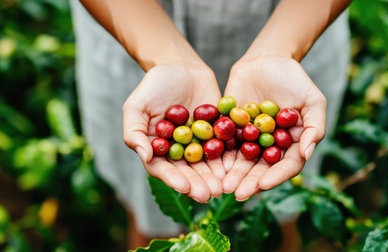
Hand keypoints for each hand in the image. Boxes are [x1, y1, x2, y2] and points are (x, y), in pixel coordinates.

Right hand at [123, 64, 224, 202]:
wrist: (180, 66)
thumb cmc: (154, 85)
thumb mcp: (136, 106)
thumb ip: (134, 132)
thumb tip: (144, 156)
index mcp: (158, 149)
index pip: (164, 169)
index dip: (174, 179)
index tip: (184, 188)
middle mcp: (179, 150)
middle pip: (188, 171)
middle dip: (199, 183)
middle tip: (210, 194)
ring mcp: (199, 142)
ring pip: (207, 164)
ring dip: (215, 176)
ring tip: (223, 186)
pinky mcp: (217, 131)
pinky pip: (223, 147)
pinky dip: (228, 157)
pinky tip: (234, 166)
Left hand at [223, 56, 326, 200]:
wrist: (266, 59)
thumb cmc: (294, 79)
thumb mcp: (313, 100)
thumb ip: (314, 126)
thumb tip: (307, 153)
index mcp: (292, 143)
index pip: (287, 166)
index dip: (276, 176)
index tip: (263, 184)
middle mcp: (271, 145)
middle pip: (262, 169)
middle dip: (250, 182)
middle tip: (238, 194)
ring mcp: (251, 138)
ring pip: (243, 161)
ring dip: (234, 175)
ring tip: (224, 186)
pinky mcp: (233, 129)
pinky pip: (227, 145)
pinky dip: (222, 156)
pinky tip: (215, 166)